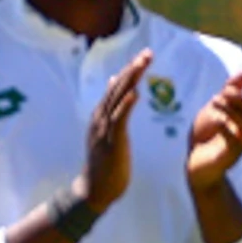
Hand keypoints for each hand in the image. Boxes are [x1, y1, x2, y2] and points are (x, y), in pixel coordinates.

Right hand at [77, 51, 148, 213]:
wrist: (94, 189)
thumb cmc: (105, 163)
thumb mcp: (109, 132)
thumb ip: (113, 108)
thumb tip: (119, 84)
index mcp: (101, 115)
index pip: (116, 87)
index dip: (130, 71)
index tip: (144, 56)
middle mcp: (100, 118)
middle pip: (117, 88)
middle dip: (133, 69)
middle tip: (148, 53)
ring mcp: (104, 129)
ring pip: (117, 99)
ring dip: (130, 80)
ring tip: (141, 64)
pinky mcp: (112, 142)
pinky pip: (118, 120)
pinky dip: (125, 105)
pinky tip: (134, 93)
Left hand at [186, 74, 241, 191]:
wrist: (191, 162)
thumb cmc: (204, 134)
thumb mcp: (214, 108)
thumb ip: (229, 92)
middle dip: (241, 100)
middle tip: (223, 92)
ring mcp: (239, 146)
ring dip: (231, 110)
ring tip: (214, 100)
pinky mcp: (228, 157)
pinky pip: (233, 141)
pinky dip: (226, 127)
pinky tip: (217, 119)